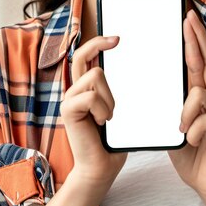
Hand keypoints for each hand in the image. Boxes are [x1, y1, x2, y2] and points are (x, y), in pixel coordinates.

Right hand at [61, 36, 126, 187]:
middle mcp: (75, 89)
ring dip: (110, 97)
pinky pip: (92, 95)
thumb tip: (138, 68)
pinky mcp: (67, 109)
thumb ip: (121, 91)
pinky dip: (103, 109)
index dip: (98, 43)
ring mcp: (69, 98)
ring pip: (96, 75)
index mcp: (87, 88)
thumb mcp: (121, 110)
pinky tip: (101, 124)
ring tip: (108, 117)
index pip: (86, 57)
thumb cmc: (113, 141)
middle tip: (117, 40)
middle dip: (98, 43)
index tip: (117, 38)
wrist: (101, 168)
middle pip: (82, 54)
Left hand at [168, 9, 205, 203]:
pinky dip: (191, 130)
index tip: (187, 20)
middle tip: (189, 18)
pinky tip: (192, 141)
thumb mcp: (171, 122)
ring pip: (198, 92)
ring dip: (184, 112)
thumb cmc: (188, 152)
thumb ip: (169, 102)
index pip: (198, 61)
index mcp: (201, 95)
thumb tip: (153, 81)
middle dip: (198, 37)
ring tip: (182, 130)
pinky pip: (201, 118)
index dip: (193, 40)